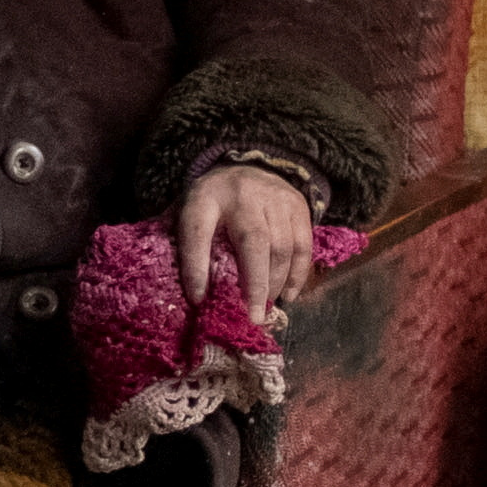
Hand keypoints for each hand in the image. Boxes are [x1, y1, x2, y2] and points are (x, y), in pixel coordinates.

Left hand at [173, 162, 317, 325]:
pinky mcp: (297, 206)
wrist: (248, 169)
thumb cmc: (213, 205)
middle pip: (253, 240)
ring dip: (275, 283)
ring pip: (281, 246)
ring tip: (266, 306)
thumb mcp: (187, 214)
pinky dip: (297, 275)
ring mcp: (274, 198)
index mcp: (204, 198)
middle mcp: (241, 194)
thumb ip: (184, 244)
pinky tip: (287, 295)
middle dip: (254, 284)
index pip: (197, 232)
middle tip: (253, 317)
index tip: (198, 299)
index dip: (196, 267)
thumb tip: (190, 293)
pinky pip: (303, 246)